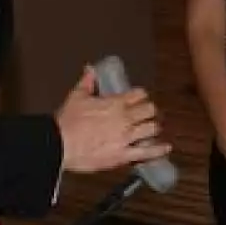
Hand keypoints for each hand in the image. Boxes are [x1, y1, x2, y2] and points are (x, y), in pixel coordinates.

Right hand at [55, 67, 169, 174]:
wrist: (60, 145)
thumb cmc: (67, 121)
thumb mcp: (76, 96)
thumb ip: (87, 81)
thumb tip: (90, 68)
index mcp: (116, 103)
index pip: (138, 94)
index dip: (140, 95)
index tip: (139, 98)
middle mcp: (125, 119)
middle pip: (149, 110)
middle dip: (150, 111)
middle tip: (147, 113)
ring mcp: (126, 137)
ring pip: (152, 129)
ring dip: (153, 127)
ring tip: (153, 128)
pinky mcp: (124, 155)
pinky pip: (146, 153)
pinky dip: (158, 150)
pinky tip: (166, 147)